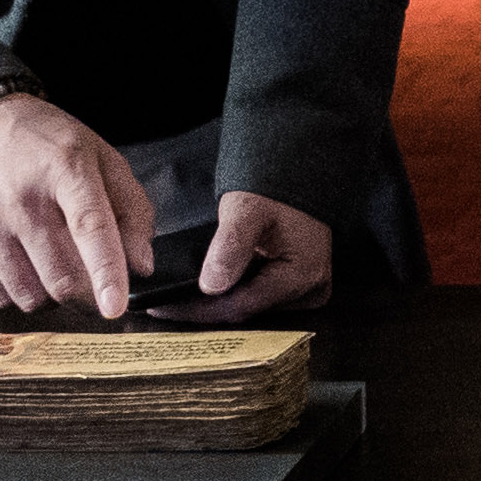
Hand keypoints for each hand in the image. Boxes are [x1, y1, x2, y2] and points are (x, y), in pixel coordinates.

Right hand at [0, 93, 153, 319]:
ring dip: (52, 296)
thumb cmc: (44, 145)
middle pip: (63, 279)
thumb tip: (140, 266)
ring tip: (51, 261)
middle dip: (88, 295)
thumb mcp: (99, 156)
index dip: (106, 272)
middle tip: (92, 284)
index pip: (89, 227)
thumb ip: (132, 208)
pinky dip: (19, 292)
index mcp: (65, 166)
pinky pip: (0, 298)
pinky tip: (21, 260)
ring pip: (32, 297)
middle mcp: (21, 196)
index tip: (116, 307)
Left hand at [167, 190, 330, 321]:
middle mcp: (311, 289)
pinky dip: (238, 291)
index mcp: (303, 275)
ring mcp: (308, 289)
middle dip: (210, 307)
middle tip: (171, 302)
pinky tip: (216, 284)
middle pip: (249, 311)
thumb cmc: (274, 185)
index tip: (168, 308)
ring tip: (188, 294)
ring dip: (223, 300)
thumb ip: (230, 246)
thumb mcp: (247, 209)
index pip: (242, 307)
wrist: (295, 170)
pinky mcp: (301, 284)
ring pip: (253, 306)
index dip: (202, 310)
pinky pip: (262, 296)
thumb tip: (212, 285)